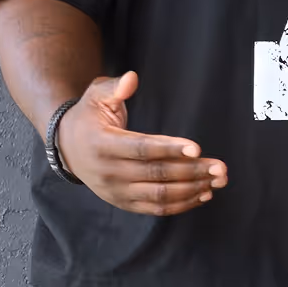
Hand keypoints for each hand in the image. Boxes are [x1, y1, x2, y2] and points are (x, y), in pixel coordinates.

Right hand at [55, 72, 227, 215]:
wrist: (67, 147)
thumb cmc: (89, 117)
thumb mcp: (97, 96)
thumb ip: (115, 87)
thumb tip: (132, 78)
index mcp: (103, 145)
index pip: (141, 149)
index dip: (169, 149)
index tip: (197, 148)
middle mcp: (109, 172)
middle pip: (156, 175)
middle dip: (191, 171)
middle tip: (220, 167)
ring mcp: (116, 191)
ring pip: (159, 195)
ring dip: (192, 190)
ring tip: (218, 180)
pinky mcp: (123, 202)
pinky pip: (155, 208)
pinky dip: (180, 204)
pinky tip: (203, 194)